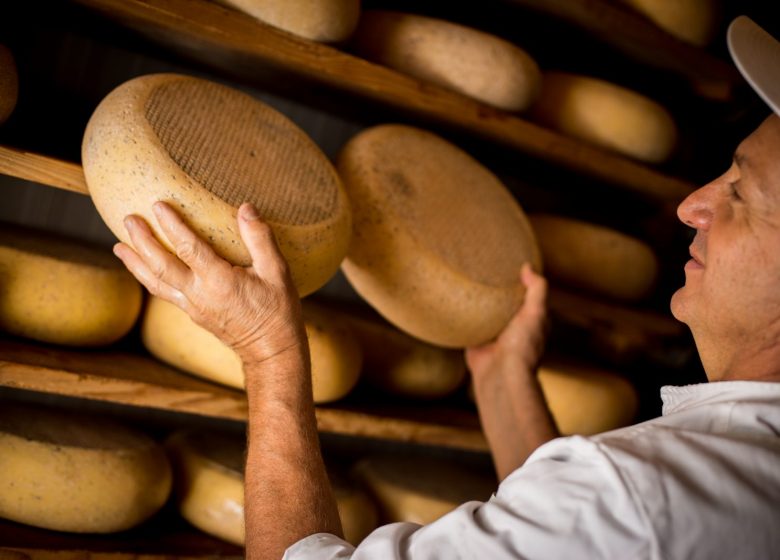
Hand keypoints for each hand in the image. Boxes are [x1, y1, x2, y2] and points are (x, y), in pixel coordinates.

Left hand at [113, 201, 305, 368]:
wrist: (271, 351)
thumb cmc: (278, 311)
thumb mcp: (277, 272)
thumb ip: (260, 238)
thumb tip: (246, 208)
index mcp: (219, 281)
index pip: (188, 248)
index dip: (172, 225)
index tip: (158, 205)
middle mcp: (199, 294)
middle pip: (161, 265)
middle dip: (142, 241)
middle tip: (129, 219)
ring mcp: (193, 307)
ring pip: (156, 282)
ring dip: (135, 263)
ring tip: (118, 246)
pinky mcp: (193, 314)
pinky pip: (164, 293)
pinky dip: (148, 278)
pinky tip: (143, 268)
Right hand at [466, 263, 547, 380]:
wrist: (499, 373)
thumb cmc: (522, 346)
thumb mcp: (536, 313)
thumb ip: (537, 289)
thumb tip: (527, 267)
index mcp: (530, 321)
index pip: (527, 296)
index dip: (520, 282)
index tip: (509, 264)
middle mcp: (512, 327)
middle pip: (504, 303)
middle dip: (496, 290)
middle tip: (484, 269)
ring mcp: (493, 334)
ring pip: (485, 313)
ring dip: (478, 302)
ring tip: (468, 279)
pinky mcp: (475, 340)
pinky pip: (467, 324)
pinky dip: (462, 315)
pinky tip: (455, 300)